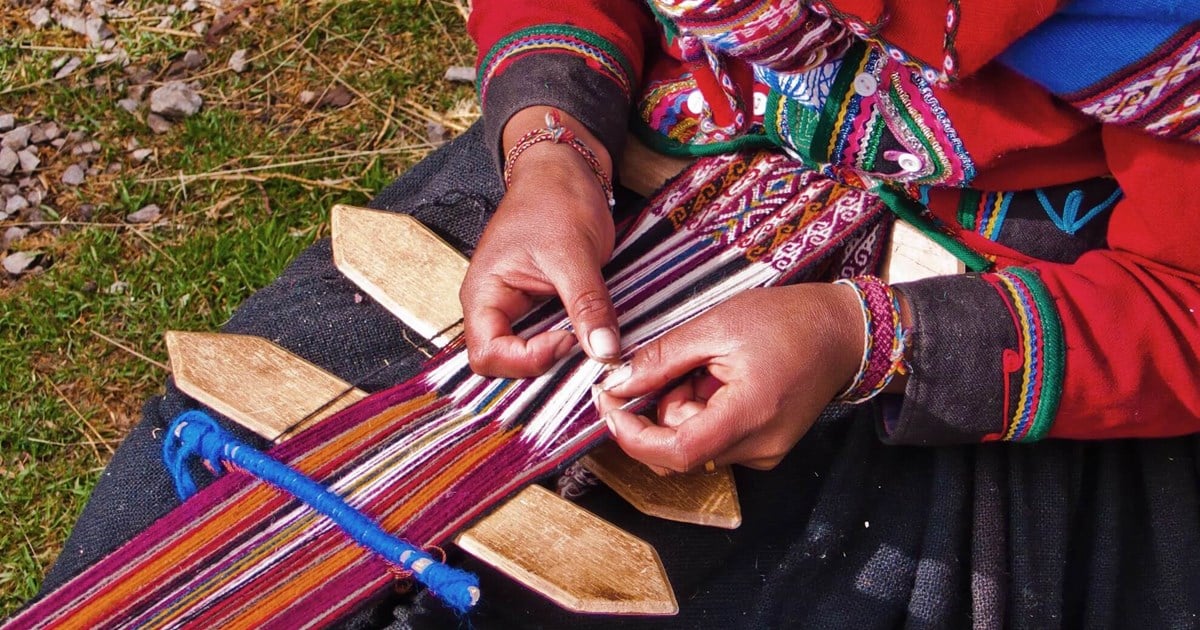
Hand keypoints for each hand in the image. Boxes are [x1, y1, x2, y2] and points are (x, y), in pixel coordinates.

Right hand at [460, 109, 618, 376]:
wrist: (564, 170)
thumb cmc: (555, 199)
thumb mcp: (574, 254)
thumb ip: (588, 305)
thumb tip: (605, 352)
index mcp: (483, 294)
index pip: (488, 355)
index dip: (528, 359)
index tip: (569, 339)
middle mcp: (493, 308)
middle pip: (504, 366)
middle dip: (543, 367)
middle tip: (585, 348)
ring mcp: (515, 309)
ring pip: (527, 358)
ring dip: (559, 359)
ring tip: (592, 344)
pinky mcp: (539, 308)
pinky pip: (547, 340)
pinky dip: (570, 344)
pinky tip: (593, 335)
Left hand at [596, 283, 863, 472]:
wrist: (841, 332)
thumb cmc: (786, 322)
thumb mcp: (715, 327)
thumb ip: (662, 360)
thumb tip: (618, 384)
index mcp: (748, 416)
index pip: (676, 452)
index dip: (633, 435)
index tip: (610, 406)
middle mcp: (758, 448)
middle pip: (680, 450)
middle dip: (664, 410)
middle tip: (682, 366)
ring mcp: (764, 453)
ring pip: (695, 445)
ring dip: (686, 408)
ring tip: (710, 367)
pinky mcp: (765, 448)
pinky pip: (715, 441)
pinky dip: (705, 413)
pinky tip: (723, 381)